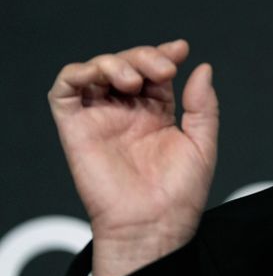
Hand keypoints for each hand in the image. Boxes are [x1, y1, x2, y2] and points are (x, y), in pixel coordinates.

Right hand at [48, 40, 217, 275]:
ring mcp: (101, 118)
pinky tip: (101, 76)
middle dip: (144, 56)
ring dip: (114, 61)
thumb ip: (203, 105)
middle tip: (163, 70)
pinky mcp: (76, 128)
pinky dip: (78, 73)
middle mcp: (128, 113)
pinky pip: (64, 91)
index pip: (155, 71)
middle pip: (128, 64)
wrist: (155, 225)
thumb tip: (202, 68)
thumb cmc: (179, 194)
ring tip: (135, 80)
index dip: (164, 54)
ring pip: (96, 70)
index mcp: (157, 114)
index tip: (180, 50)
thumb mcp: (203, 144)